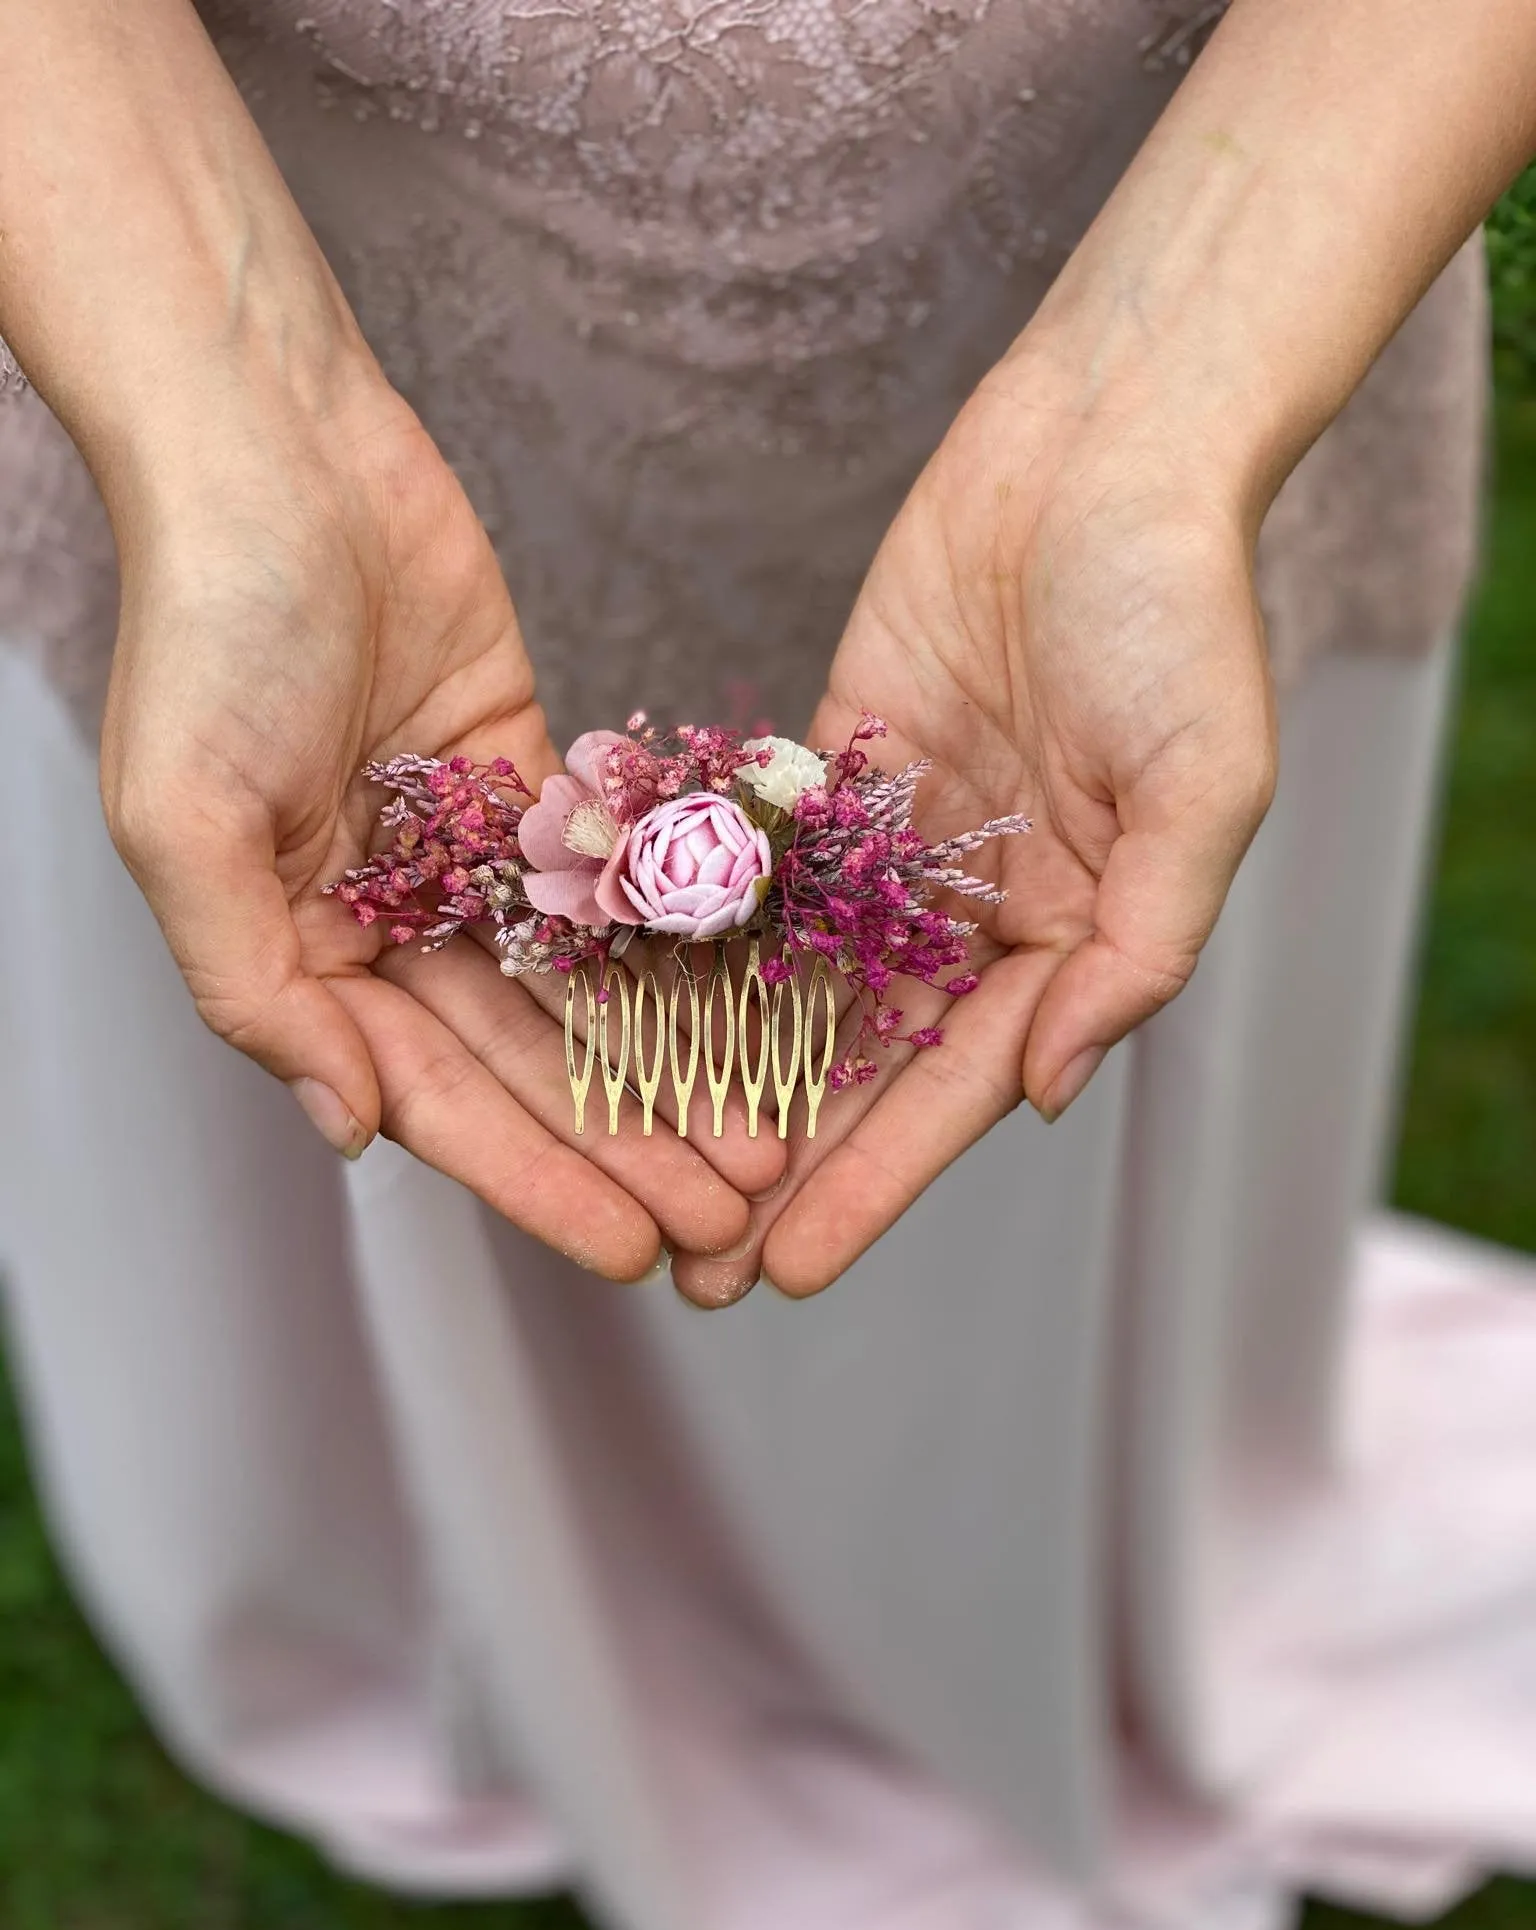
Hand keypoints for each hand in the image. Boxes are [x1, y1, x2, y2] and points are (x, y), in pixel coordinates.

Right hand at [100, 363, 772, 1279]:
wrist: (280, 453)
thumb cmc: (209, 629)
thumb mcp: (186, 824)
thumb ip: (257, 986)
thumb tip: (352, 1129)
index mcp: (302, 951)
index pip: (435, 1097)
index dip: (532, 1178)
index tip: (630, 1249)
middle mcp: (388, 920)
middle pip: (527, 1064)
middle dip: (624, 1147)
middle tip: (729, 1221)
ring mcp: (468, 855)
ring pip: (584, 993)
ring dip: (669, 1072)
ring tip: (765, 1148)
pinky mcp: (535, 784)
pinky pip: (617, 886)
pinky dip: (678, 953)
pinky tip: (755, 1017)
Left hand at [671, 338, 1276, 1304]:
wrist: (1103, 448)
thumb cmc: (1176, 611)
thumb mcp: (1203, 789)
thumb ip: (1137, 948)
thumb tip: (1050, 1092)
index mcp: (1069, 933)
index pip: (956, 1087)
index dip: (874, 1184)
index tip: (787, 1270)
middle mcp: (977, 907)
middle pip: (863, 1065)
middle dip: (783, 1170)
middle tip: (693, 1271)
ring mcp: (897, 845)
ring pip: (796, 988)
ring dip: (724, 1085)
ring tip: (635, 1174)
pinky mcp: (829, 770)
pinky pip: (755, 875)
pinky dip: (696, 947)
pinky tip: (618, 1020)